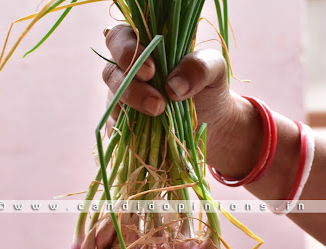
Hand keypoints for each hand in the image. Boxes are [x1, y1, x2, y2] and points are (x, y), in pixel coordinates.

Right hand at [103, 25, 262, 178]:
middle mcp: (127, 69)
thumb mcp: (215, 70)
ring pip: (113, 97)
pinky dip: (127, 128)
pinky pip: (114, 125)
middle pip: (110, 71)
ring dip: (133, 105)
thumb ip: (200, 66)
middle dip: (130, 85)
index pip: (120, 38)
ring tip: (159, 112)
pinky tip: (146, 132)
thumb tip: (174, 85)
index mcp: (144, 45)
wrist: (210, 122)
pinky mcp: (122, 122)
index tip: (151, 71)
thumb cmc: (208, 88)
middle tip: (157, 101)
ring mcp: (122, 96)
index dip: (127, 51)